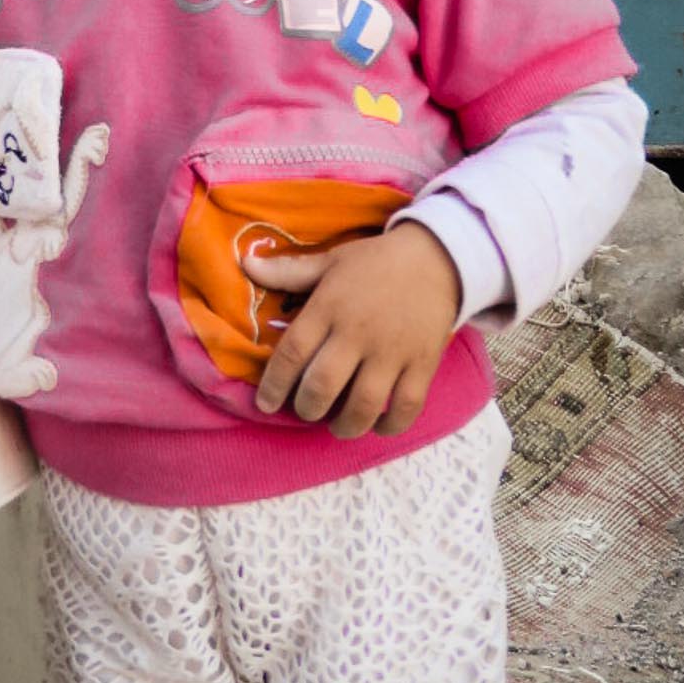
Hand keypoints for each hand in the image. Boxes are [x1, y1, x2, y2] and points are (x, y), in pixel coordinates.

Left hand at [242, 222, 460, 439]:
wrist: (437, 257)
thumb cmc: (375, 262)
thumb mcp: (330, 261)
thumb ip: (288, 271)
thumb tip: (246, 264)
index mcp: (330, 307)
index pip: (292, 353)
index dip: (273, 385)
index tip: (265, 404)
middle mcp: (359, 332)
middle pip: (323, 386)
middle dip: (307, 408)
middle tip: (306, 409)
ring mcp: (393, 351)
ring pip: (364, 404)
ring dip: (345, 425)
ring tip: (337, 424)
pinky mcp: (423, 364)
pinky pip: (406, 407)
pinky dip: (390, 425)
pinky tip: (377, 424)